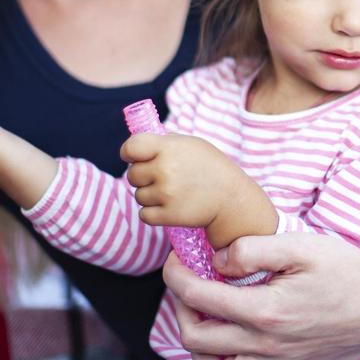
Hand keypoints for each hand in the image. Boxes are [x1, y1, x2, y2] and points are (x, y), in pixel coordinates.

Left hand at [123, 132, 238, 227]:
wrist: (231, 197)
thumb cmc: (209, 167)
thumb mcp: (191, 144)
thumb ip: (164, 143)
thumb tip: (137, 148)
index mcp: (168, 148)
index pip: (131, 147)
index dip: (128, 153)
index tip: (134, 157)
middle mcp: (164, 170)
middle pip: (132, 175)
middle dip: (144, 176)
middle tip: (164, 177)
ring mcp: (166, 194)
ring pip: (138, 196)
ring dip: (150, 196)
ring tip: (172, 192)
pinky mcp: (168, 216)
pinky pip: (144, 215)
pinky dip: (153, 213)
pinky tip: (169, 206)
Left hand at [162, 232, 359, 359]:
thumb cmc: (348, 270)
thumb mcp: (301, 246)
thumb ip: (254, 249)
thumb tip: (218, 260)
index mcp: (264, 311)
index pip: (198, 298)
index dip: (176, 276)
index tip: (176, 259)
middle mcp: (265, 345)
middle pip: (196, 340)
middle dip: (180, 308)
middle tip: (189, 284)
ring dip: (199, 347)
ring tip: (206, 316)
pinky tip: (237, 332)